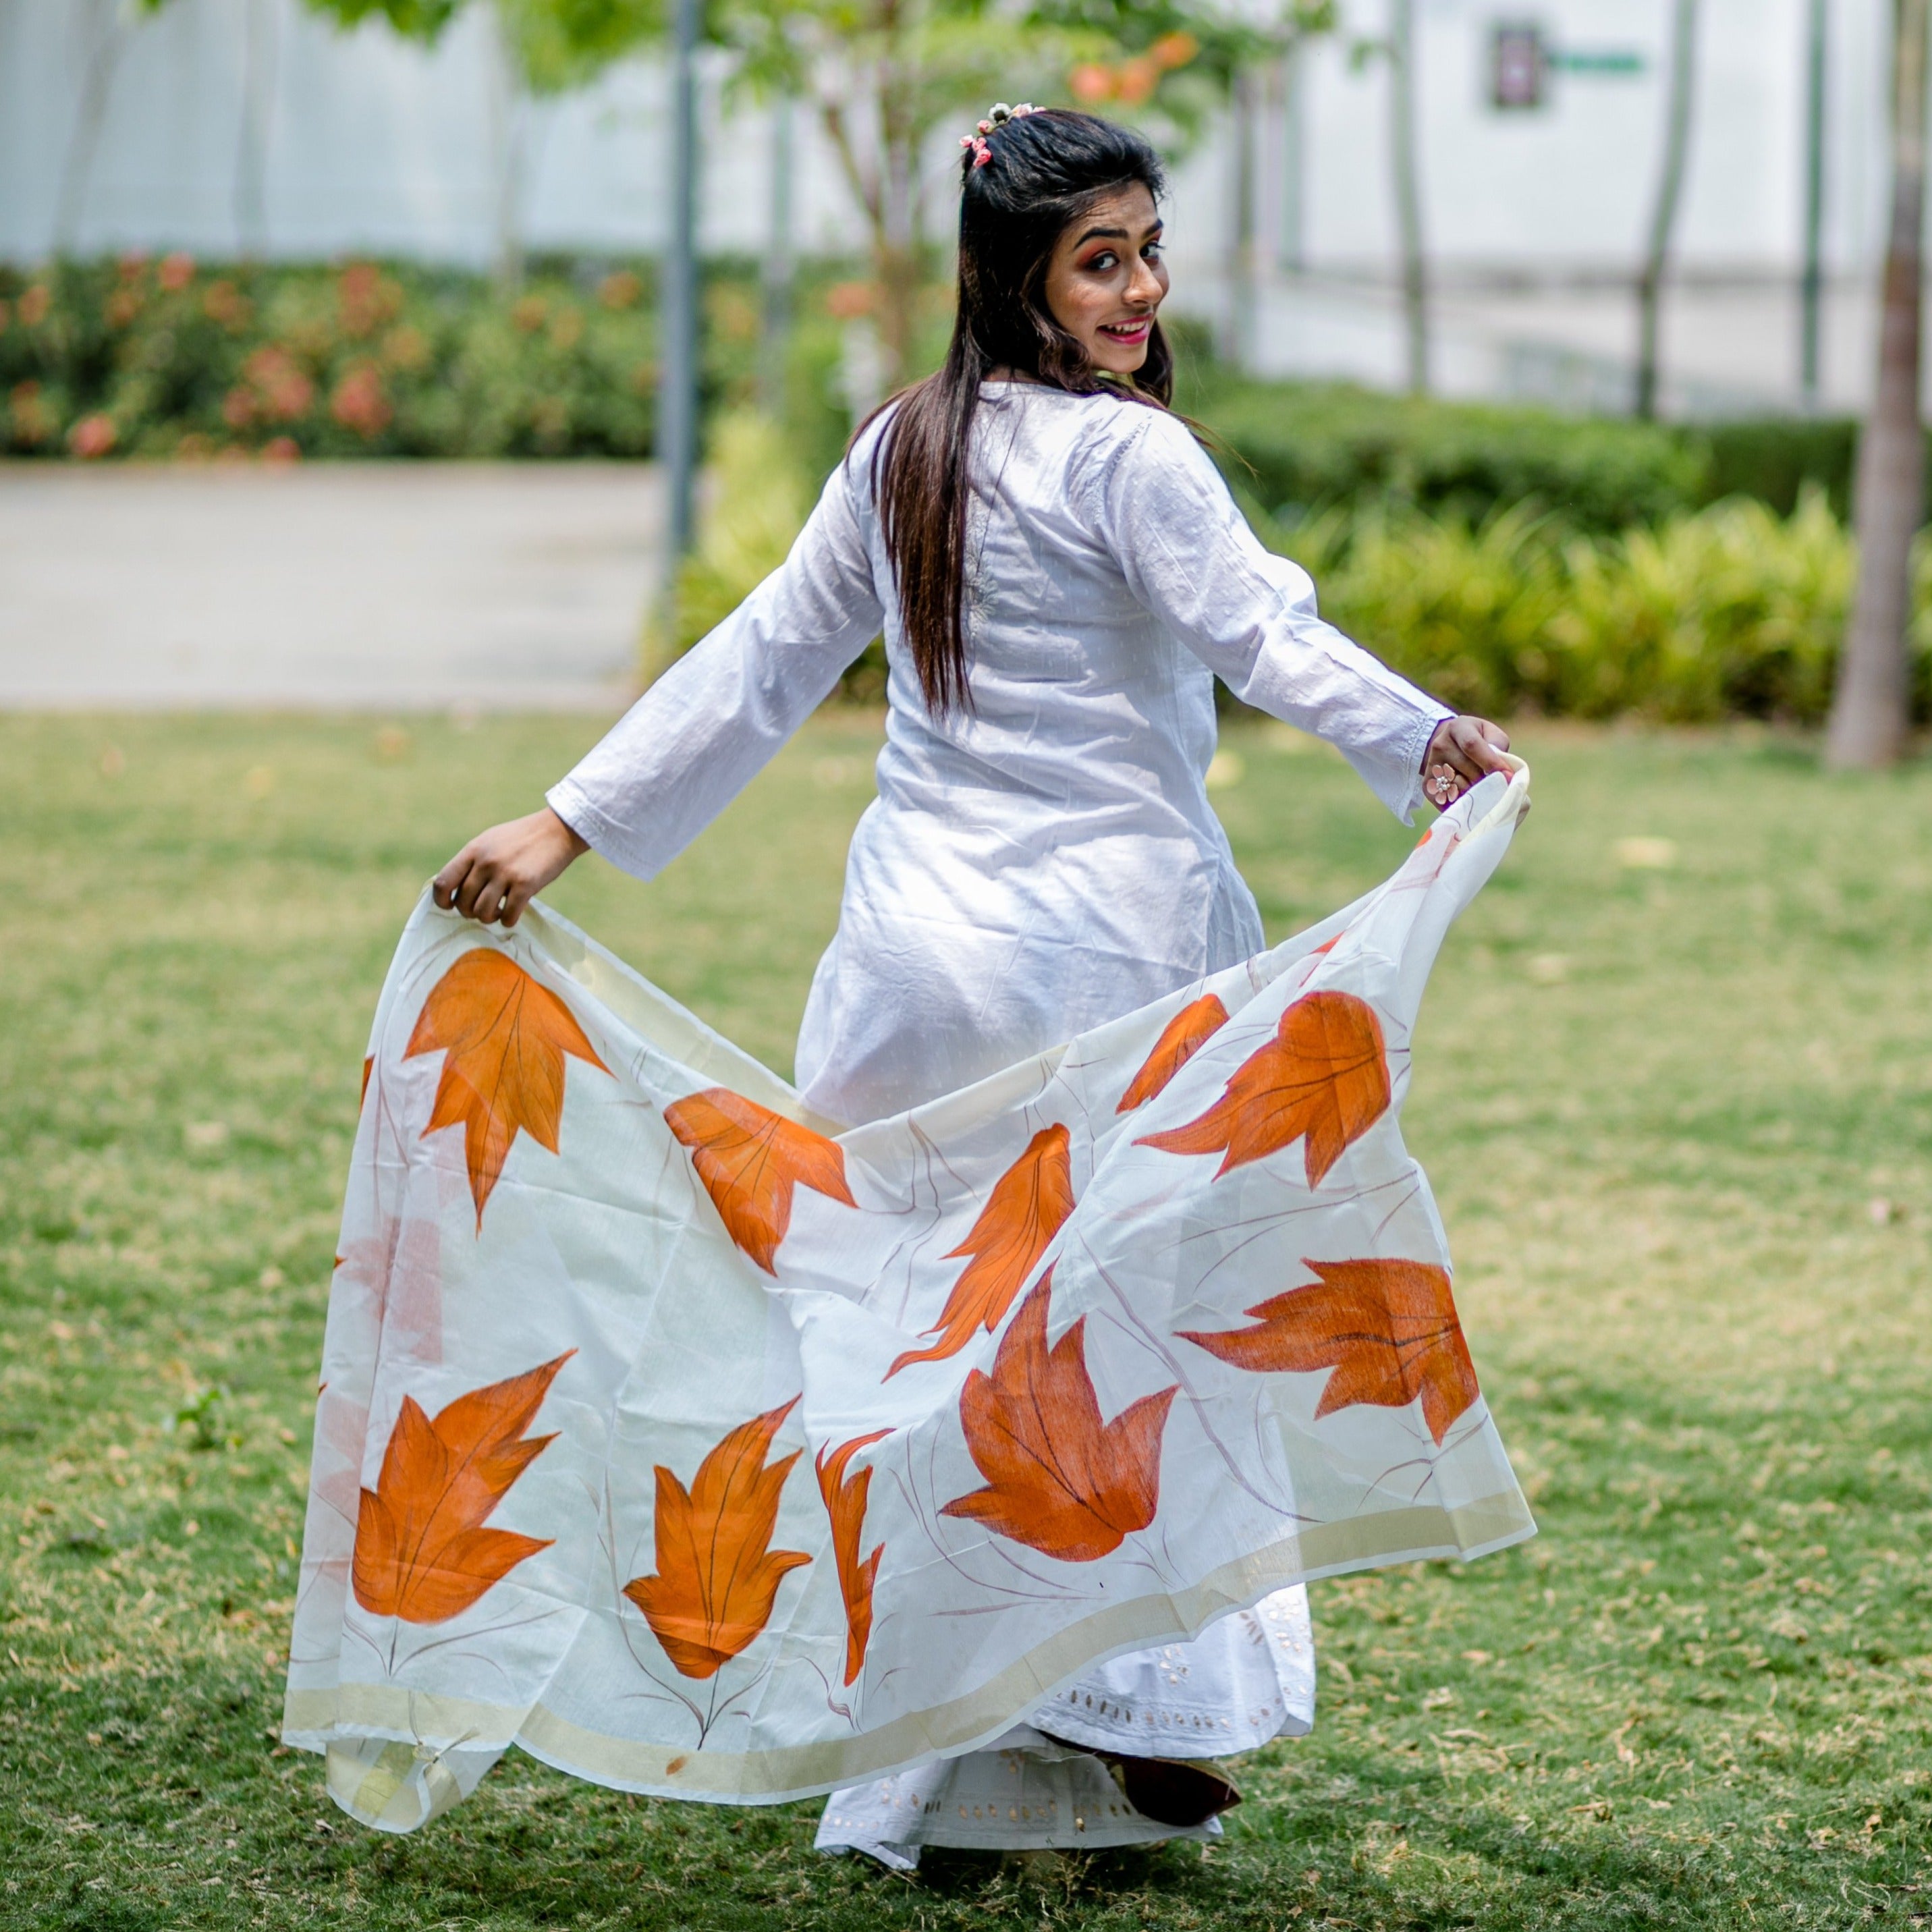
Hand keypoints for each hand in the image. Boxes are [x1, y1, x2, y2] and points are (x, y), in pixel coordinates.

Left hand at [432, 808, 588, 928]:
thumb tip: (455, 888)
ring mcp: (505, 873)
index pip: (443, 882)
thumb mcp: (490, 841)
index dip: (441, 901)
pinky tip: (513, 914)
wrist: (557, 830)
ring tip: (498, 911)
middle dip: (470, 912)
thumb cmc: (523, 838)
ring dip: (489, 918)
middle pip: (463, 903)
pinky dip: (508, 921)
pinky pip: (508, 916)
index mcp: (473, 850)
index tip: (450, 906)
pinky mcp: (525, 884)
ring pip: (483, 913)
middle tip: (483, 909)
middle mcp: (486, 862)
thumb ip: (472, 861)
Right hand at [1420, 716, 1510, 811]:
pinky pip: (1445, 799)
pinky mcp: (1427, 783)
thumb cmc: (1479, 739)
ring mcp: (1431, 765)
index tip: (1507, 776)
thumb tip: (1503, 772)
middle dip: (1485, 780)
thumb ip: (1499, 748)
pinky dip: (1460, 802)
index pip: (1472, 745)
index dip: (1490, 762)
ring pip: (1457, 786)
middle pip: (1466, 769)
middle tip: (1497, 786)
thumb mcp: (1491, 734)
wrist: (1450, 744)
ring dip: (1473, 792)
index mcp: (1458, 728)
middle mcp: (1440, 745)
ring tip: (1482, 790)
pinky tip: (1469, 797)